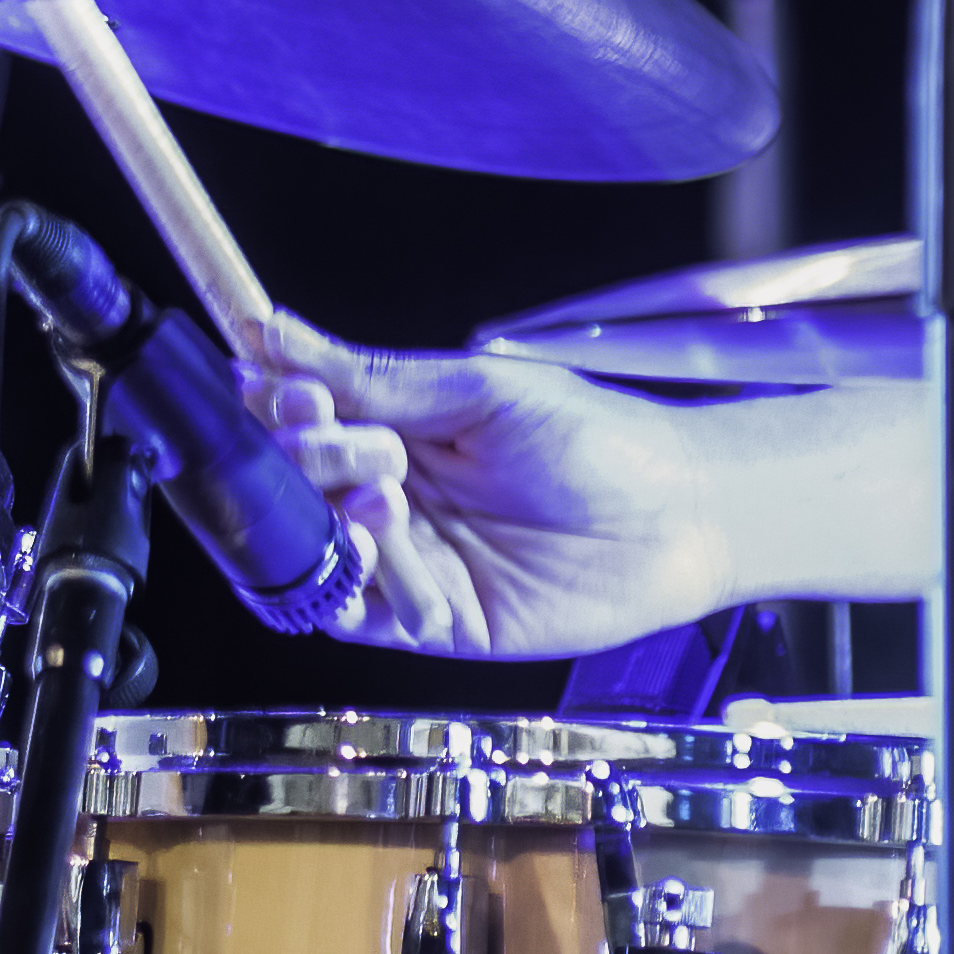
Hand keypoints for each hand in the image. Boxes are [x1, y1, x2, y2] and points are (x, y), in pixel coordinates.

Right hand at [238, 310, 747, 660]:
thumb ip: (380, 377)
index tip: (286, 395)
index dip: (283, 410)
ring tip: (383, 501)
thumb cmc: (599, 440)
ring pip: (320, 555)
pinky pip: (362, 616)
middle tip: (365, 448)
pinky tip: (391, 555)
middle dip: (312, 465)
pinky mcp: (434, 619)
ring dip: (332, 528)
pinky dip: (359, 591)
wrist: (678, 517)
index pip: (305, 419)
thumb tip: (275, 333)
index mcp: (401, 426)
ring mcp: (412, 559)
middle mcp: (394, 493)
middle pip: (300, 489)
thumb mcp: (482, 391)